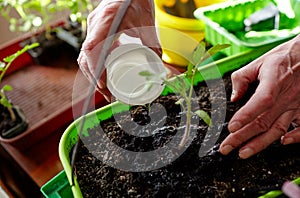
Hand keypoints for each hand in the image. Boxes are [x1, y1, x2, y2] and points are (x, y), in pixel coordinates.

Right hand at [77, 0, 160, 100]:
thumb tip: (157, 69)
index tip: (104, 85)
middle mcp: (95, 24)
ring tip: (106, 89)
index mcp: (107, 21)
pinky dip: (96, 64)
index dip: (95, 70)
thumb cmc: (139, 1)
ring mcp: (93, 27)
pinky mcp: (96, 30)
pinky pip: (91, 50)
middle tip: (107, 94)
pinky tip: (107, 73)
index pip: (92, 49)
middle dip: (94, 78)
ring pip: (85, 55)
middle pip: (85, 56)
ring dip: (93, 73)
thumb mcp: (147, 23)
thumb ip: (153, 45)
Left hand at [220, 34, 299, 158]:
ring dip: (259, 143)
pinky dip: (294, 138)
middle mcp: (286, 96)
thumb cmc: (283, 58)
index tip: (231, 127)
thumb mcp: (259, 61)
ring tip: (243, 153)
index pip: (261, 101)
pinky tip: (281, 143)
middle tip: (226, 148)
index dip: (246, 115)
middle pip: (263, 121)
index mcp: (274, 81)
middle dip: (241, 137)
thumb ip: (242, 78)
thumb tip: (234, 97)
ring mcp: (297, 105)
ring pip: (277, 129)